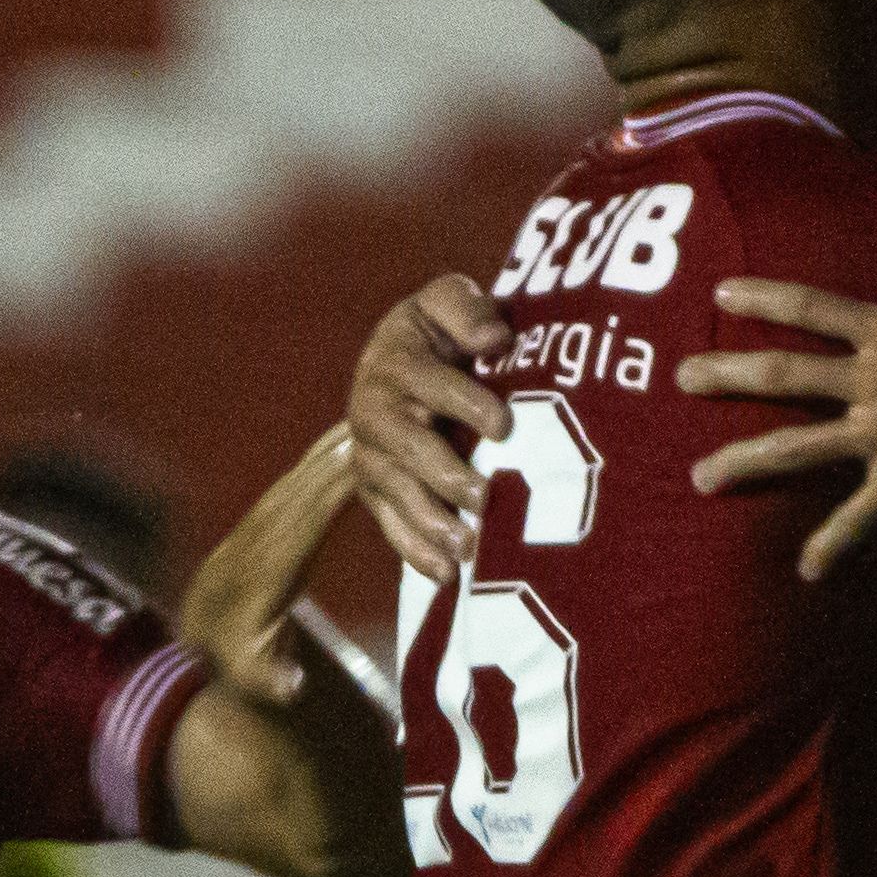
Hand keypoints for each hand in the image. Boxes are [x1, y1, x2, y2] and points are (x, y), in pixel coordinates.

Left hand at [179, 428, 359, 699]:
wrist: (202, 641)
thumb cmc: (240, 663)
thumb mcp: (255, 680)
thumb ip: (274, 681)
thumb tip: (291, 686)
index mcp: (266, 570)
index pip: (303, 524)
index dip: (331, 491)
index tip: (365, 461)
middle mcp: (263, 536)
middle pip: (308, 485)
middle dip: (344, 453)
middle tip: (389, 416)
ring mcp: (263, 521)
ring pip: (304, 474)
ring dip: (338, 443)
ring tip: (379, 408)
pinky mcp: (269, 517)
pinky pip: (303, 478)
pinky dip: (328, 453)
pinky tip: (353, 431)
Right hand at [346, 276, 514, 579]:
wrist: (400, 365)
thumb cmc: (440, 332)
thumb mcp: (447, 302)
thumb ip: (467, 310)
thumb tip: (495, 339)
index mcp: (396, 361)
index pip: (430, 383)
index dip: (465, 402)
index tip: (504, 425)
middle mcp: (375, 410)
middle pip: (409, 447)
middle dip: (447, 474)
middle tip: (487, 498)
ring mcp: (372, 455)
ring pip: (397, 492)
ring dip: (432, 522)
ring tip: (471, 547)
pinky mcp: (376, 491)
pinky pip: (390, 524)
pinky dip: (416, 552)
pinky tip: (449, 575)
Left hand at [678, 188, 876, 579]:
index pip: (814, 306)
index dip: (765, 295)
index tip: (720, 291)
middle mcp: (874, 381)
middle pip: (783, 373)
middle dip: (726, 373)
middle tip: (679, 376)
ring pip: (795, 447)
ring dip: (745, 461)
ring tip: (699, 477)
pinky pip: (856, 520)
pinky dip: (830, 547)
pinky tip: (805, 571)